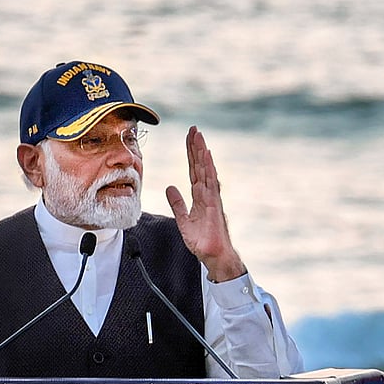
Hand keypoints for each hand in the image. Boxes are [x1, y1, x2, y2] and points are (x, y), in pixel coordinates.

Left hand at [166, 126, 246, 281]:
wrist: (212, 255)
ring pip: (206, 169)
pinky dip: (209, 167)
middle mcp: (206, 192)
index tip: (189, 138)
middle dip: (196, 147)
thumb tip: (170, 188)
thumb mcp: (183, 219)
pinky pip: (211, 182)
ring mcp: (211, 197)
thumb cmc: (202, 240)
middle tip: (193, 129)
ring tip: (199, 135)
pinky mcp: (214, 204)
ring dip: (202, 152)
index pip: (193, 170)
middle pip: (200, 165)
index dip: (190, 154)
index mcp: (199, 195)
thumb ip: (177, 203)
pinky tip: (207, 155)